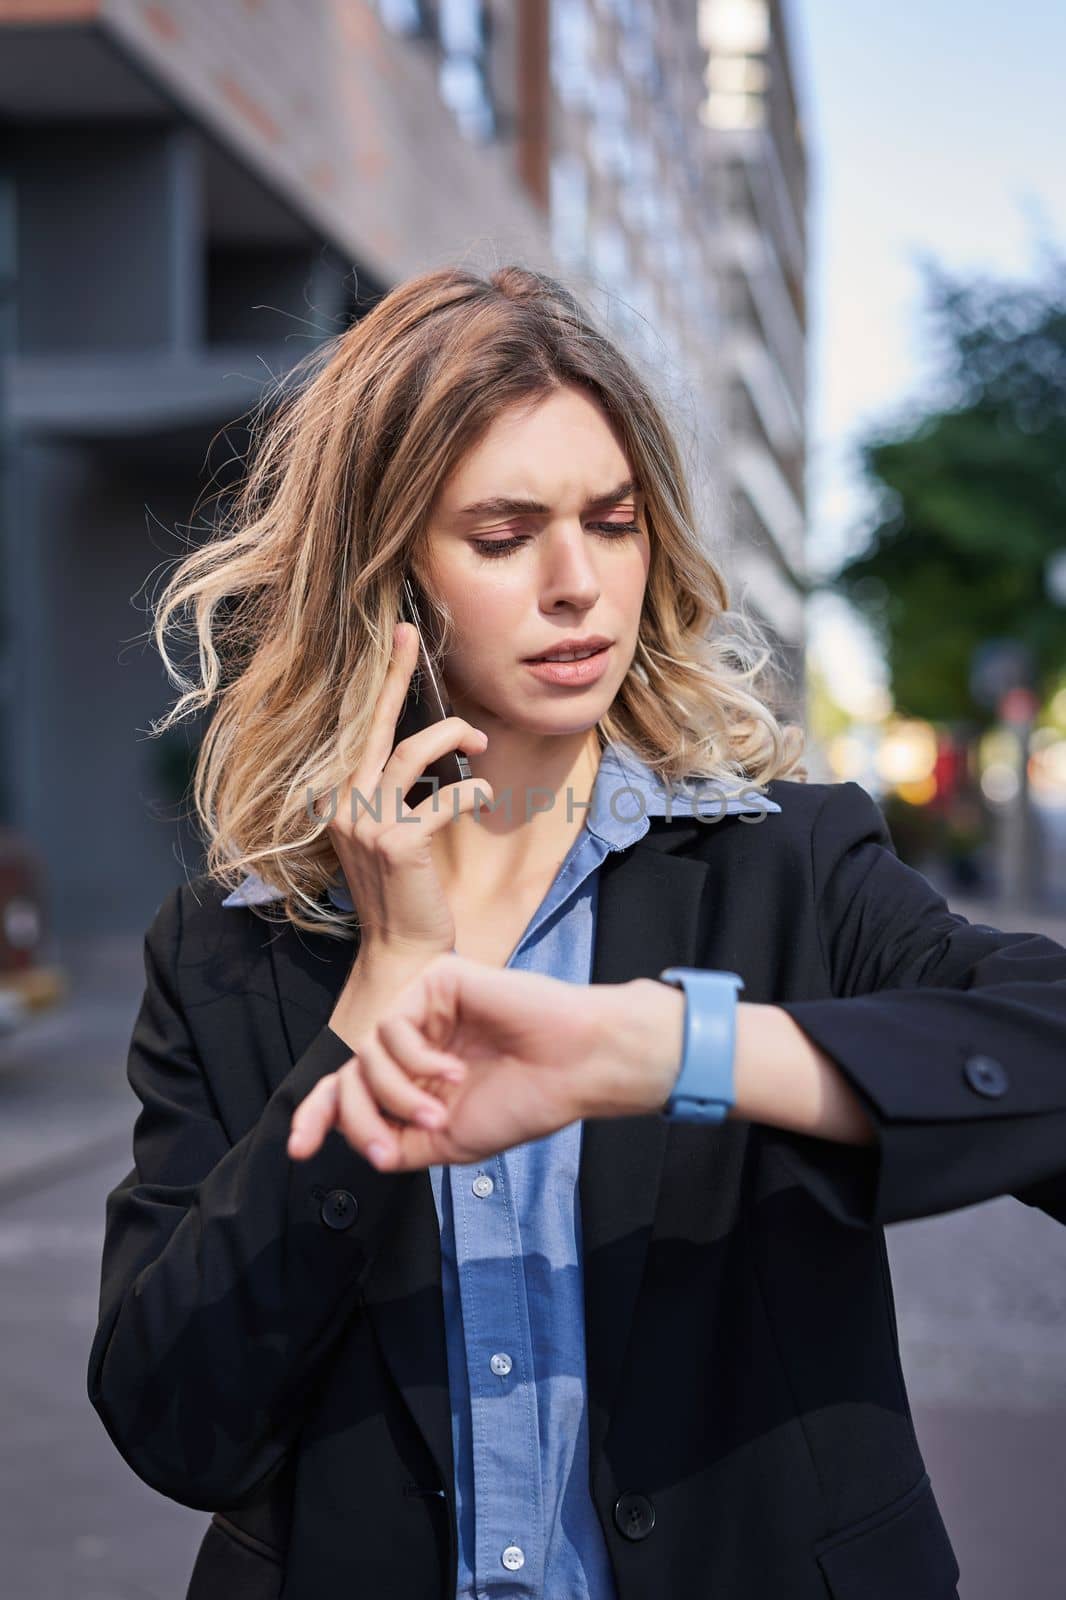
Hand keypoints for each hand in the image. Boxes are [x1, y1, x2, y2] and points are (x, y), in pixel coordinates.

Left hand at [287, 955, 686, 1171]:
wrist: (573, 1067)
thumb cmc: (524, 1101)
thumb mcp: (447, 1142)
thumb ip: (396, 1141)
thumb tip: (349, 1141)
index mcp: (418, 1077)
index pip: (352, 1091)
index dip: (320, 1117)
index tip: (297, 1151)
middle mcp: (415, 1040)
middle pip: (348, 1075)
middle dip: (358, 1118)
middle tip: (386, 1148)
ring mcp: (424, 1008)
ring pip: (366, 1055)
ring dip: (397, 1095)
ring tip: (440, 1111)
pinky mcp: (435, 982)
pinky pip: (392, 1026)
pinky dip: (415, 1060)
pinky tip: (455, 1070)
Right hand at [322, 620, 492, 964]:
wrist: (403, 952)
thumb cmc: (405, 893)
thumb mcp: (390, 835)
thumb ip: (396, 794)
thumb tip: (431, 747)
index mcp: (339, 799)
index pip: (357, 729)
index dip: (379, 682)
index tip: (396, 638)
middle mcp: (343, 805)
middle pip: (371, 724)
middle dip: (395, 674)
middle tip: (409, 634)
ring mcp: (366, 824)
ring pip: (410, 753)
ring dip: (452, 738)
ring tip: (481, 742)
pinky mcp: (398, 844)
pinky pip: (445, 798)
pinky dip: (472, 790)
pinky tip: (484, 792)